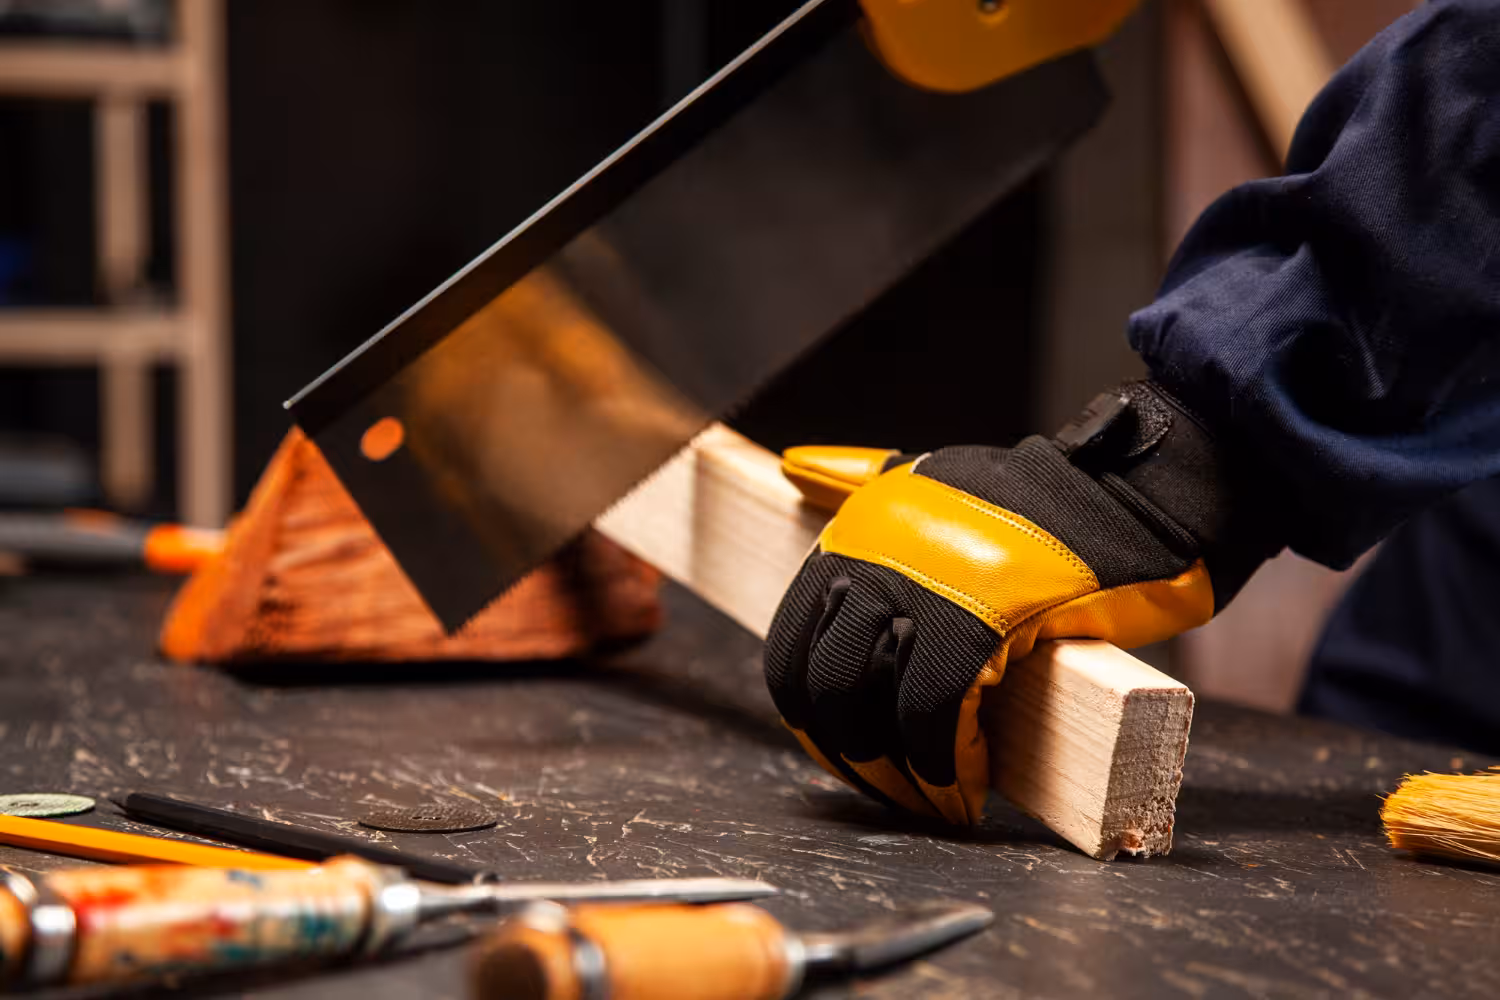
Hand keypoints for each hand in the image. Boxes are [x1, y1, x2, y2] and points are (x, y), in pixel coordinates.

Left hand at [764, 383, 1265, 823]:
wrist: (1137, 496)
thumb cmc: (1044, 506)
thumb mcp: (930, 478)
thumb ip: (856, 477)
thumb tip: (790, 469)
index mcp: (855, 533)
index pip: (790, 647)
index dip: (812, 718)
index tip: (846, 752)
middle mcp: (872, 556)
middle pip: (823, 687)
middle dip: (851, 755)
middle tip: (895, 789)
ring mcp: (921, 587)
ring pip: (871, 710)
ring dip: (899, 777)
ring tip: (936, 802)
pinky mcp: (980, 621)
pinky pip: (935, 716)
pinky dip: (948, 769)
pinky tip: (968, 790)